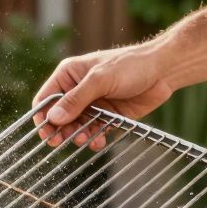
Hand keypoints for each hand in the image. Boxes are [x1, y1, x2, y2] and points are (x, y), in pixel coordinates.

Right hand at [33, 42, 176, 149]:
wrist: (163, 71)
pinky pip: (94, 132)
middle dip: (61, 130)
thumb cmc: (131, 65)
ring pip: (76, 127)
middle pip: (59, 117)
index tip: (46, 133)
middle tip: (64, 141)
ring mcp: (92, 105)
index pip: (46, 99)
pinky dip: (93, 139)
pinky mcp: (107, 116)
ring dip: (78, 136)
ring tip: (85, 139)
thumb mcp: (101, 79)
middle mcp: (77, 90)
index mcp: (69, 75)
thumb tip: (55, 118)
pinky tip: (98, 142)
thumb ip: (77, 99)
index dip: (43, 117)